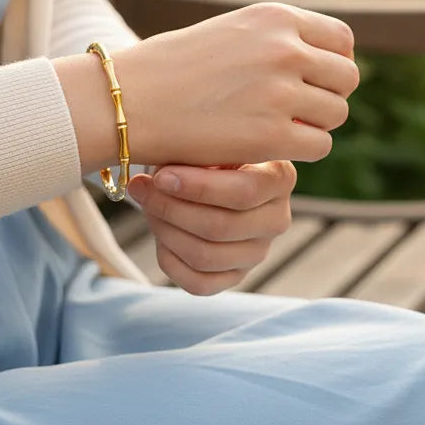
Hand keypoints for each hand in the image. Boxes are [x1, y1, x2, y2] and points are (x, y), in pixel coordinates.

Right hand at [57, 3, 358, 170]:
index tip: (313, 82)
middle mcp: (285, 48)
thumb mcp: (231, 32)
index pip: (342, 41)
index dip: (333, 64)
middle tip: (298, 111)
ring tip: (279, 128)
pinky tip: (271, 148)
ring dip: (315, 125)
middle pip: (346, 78)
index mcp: (276, 17)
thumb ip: (277, 40)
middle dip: (328, 96)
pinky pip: (318, 145)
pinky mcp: (272, 136)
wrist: (127, 101)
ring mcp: (281, 92)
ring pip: (336, 114)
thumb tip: (327, 60)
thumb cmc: (173, 69)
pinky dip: (301, 151)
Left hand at [127, 162, 295, 294]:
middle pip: (220, 227)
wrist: (208, 174)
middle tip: (143, 189)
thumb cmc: (208, 152)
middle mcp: (277, 219)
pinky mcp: (236, 276)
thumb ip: (196, 150)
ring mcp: (258, 253)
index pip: (244, 192)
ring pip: (206, 256)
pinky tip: (159, 234)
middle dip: (172, 208)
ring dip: (165, 231)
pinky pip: (199, 283)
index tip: (161, 176)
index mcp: (280, 178)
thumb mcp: (211, 141)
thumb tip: (161, 176)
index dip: (198, 188)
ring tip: (147, 205)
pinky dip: (170, 260)